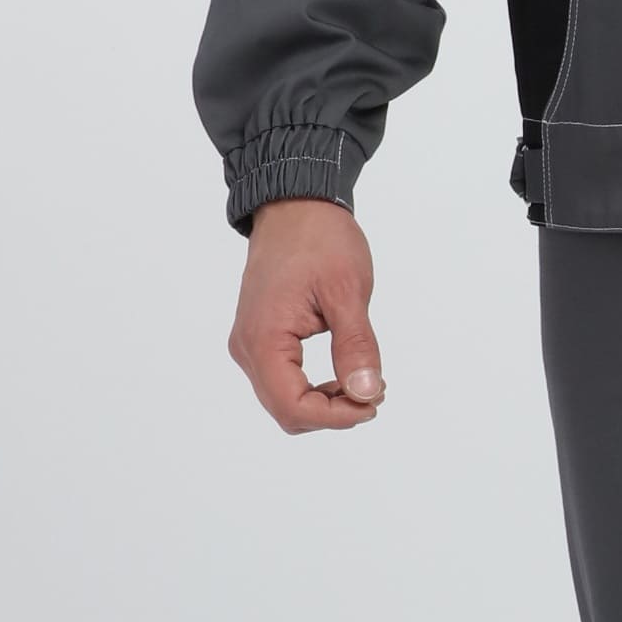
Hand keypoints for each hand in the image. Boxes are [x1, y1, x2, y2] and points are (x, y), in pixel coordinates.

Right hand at [229, 198, 385, 432]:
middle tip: (374, 391)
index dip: (335, 417)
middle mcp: (247, 347)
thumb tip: (367, 393)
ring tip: (363, 381)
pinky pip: (281, 380)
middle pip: (286, 410)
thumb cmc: (319, 239)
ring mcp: (249, 343)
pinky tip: (343, 374)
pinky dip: (312, 388)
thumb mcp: (347, 292)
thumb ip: (356, 347)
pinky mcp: (258, 337)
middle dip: (332, 412)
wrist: (294, 205)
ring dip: (323, 403)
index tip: (373, 402)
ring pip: (283, 400)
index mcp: (263, 338)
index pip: (292, 406)